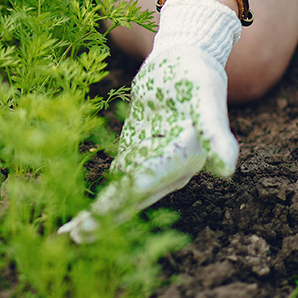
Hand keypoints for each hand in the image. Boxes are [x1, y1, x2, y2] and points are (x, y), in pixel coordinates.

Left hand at [59, 0, 241, 242]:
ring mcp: (151, 161)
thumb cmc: (199, 76)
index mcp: (183, 160)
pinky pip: (117, 177)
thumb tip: (226, 170)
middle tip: (72, 239)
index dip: (119, 204)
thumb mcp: (207, 99)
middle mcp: (168, 169)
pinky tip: (82, 209)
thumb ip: (215, 133)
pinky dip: (101, 193)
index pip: (144, 185)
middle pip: (131, 198)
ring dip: (98, 214)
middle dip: (103, 219)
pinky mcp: (137, 150)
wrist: (187, 58)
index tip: (93, 221)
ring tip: (70, 235)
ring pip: (122, 193)